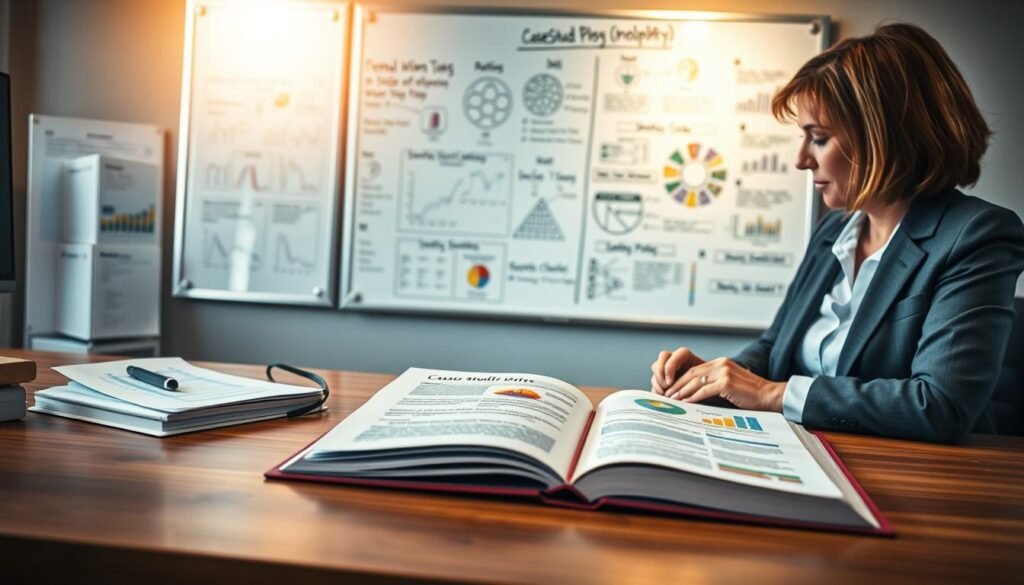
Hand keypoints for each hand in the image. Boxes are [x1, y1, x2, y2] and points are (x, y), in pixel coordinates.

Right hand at [650, 347, 704, 394]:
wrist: (706, 393)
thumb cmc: (708, 386)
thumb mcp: (705, 382)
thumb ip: (695, 382)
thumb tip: (684, 390)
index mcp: (686, 356)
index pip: (675, 355)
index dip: (669, 367)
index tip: (670, 382)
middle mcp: (675, 359)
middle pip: (661, 358)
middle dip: (660, 374)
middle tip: (665, 388)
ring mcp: (668, 368)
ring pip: (655, 368)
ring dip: (657, 382)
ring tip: (664, 395)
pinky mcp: (663, 378)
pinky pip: (654, 381)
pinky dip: (656, 389)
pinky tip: (662, 397)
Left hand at [664, 357, 784, 411]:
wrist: (768, 396)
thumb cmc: (749, 394)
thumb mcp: (729, 384)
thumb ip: (714, 383)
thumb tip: (695, 392)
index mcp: (721, 363)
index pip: (695, 369)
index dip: (681, 379)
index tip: (672, 389)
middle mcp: (721, 364)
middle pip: (692, 374)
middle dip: (678, 385)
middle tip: (668, 395)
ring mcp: (724, 372)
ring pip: (696, 381)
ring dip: (682, 391)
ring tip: (674, 399)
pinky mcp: (727, 383)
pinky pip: (704, 390)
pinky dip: (693, 396)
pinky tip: (686, 402)